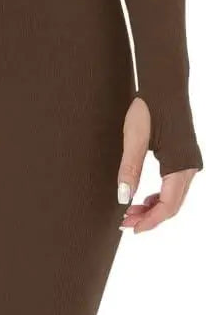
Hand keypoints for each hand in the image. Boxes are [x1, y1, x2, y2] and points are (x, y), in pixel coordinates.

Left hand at [117, 96, 197, 233]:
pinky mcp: (185, 158)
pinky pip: (175, 187)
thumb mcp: (134, 139)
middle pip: (173, 205)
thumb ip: (129, 170)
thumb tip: (123, 198)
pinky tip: (143, 198)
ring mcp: (190, 163)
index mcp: (180, 165)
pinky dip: (159, 196)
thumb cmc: (149, 108)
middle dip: (149, 217)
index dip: (150, 221)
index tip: (130, 228)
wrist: (164, 86)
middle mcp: (190, 167)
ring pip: (174, 198)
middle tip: (125, 222)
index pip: (168, 205)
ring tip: (130, 211)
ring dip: (153, 208)